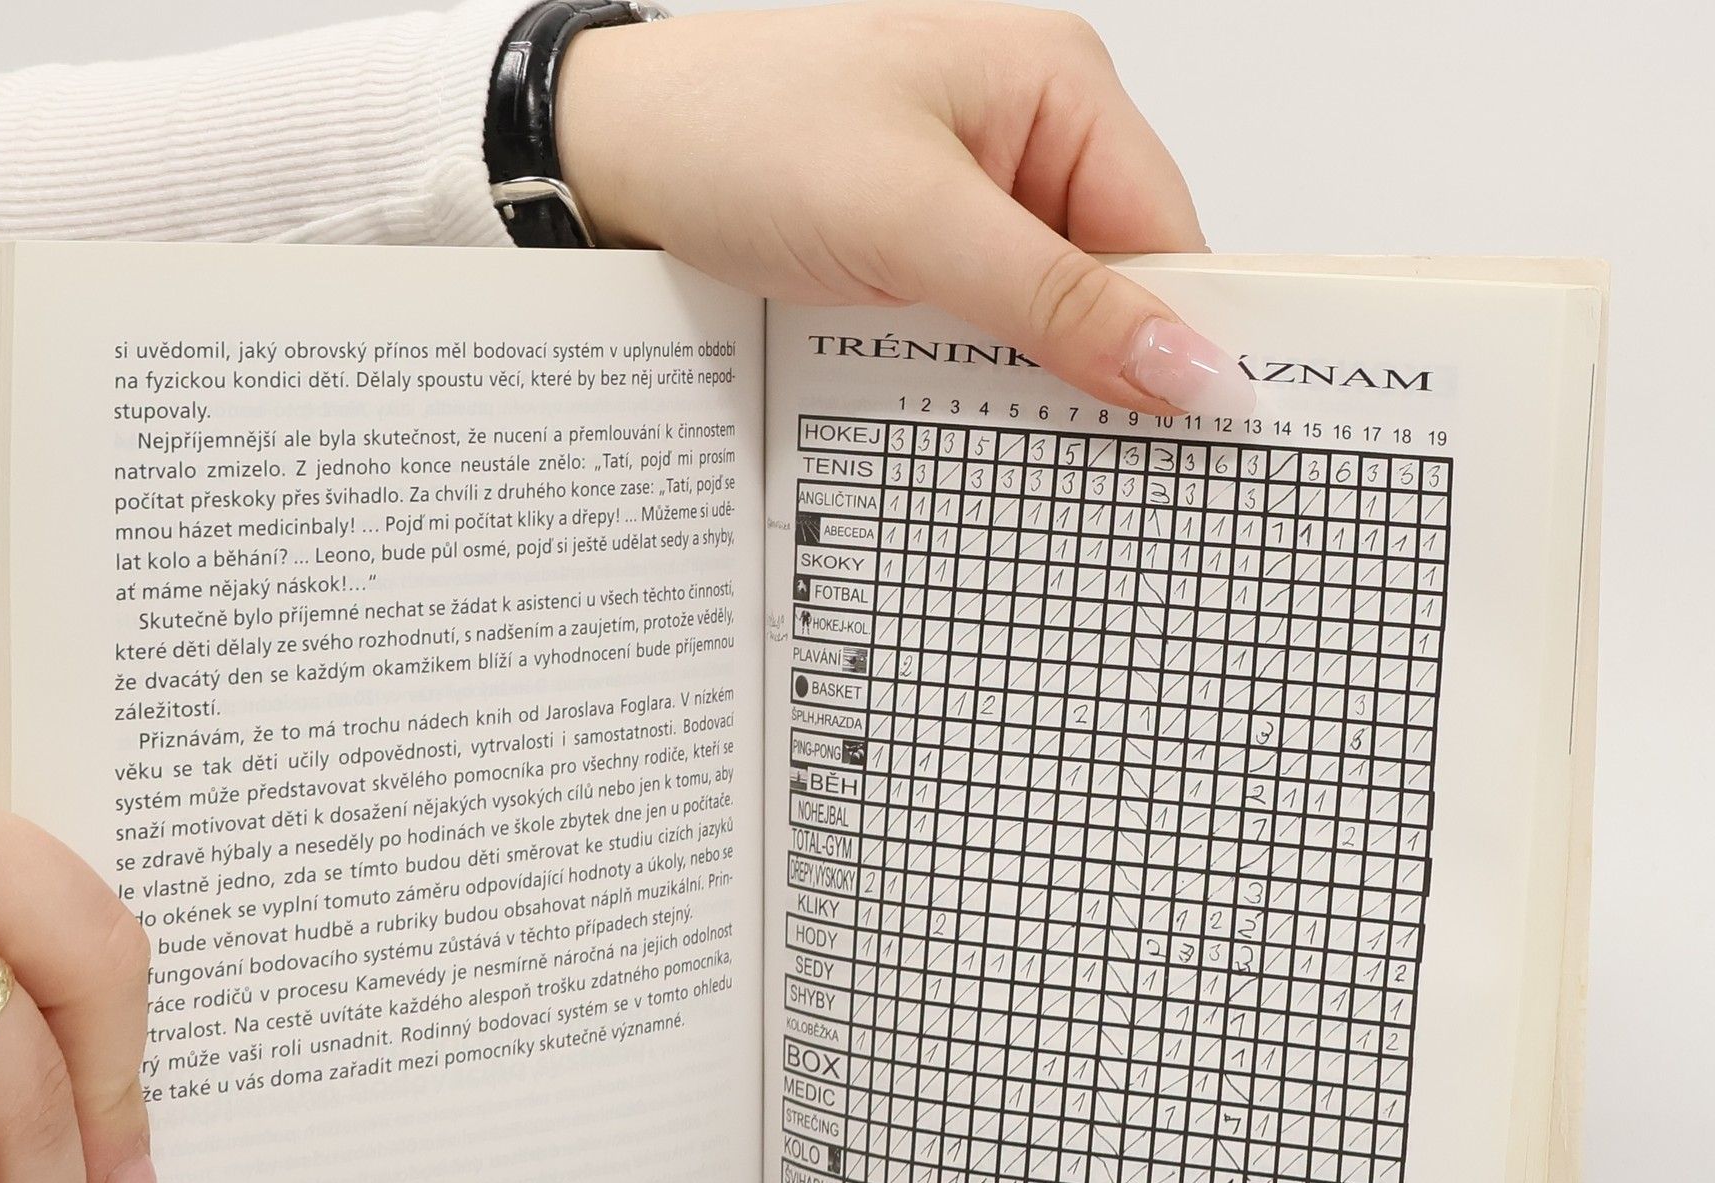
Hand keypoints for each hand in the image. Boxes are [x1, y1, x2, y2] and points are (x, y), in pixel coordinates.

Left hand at [558, 1, 1235, 411]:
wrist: (608, 155)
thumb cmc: (738, 133)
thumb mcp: (912, 220)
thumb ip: (1053, 299)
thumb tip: (1184, 362)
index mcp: (1056, 86)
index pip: (1166, 234)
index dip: (1184, 339)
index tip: (1196, 442)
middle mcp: (1026, 136)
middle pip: (1112, 285)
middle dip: (1105, 373)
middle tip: (1107, 472)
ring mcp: (969, 199)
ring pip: (1045, 321)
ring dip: (1035, 386)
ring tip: (1026, 454)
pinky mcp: (918, 251)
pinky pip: (981, 331)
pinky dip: (976, 380)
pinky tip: (964, 424)